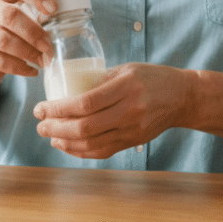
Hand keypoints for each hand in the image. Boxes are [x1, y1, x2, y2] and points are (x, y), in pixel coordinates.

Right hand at [0, 0, 62, 87]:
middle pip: (9, 15)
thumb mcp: (24, 5)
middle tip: (49, 44)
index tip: (53, 9)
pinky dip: (20, 67)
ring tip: (44, 59)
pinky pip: (0, 62)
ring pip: (3, 40)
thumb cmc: (11, 24)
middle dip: (33, 32)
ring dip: (28, 52)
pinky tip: (32, 70)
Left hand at [33, 62, 192, 158]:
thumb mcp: (126, 69)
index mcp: (125, 87)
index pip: (84, 103)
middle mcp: (129, 111)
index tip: (40, 108)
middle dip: (56, 128)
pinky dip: (80, 151)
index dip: (58, 109)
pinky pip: (102, 151)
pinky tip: (67, 145)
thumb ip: (99, 80)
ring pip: (92, 144)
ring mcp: (132, 129)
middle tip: (40, 124)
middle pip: (85, 127)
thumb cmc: (152, 78)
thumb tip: (66, 90)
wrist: (183, 97)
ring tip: (49, 135)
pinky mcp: (134, 141)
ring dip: (65, 143)